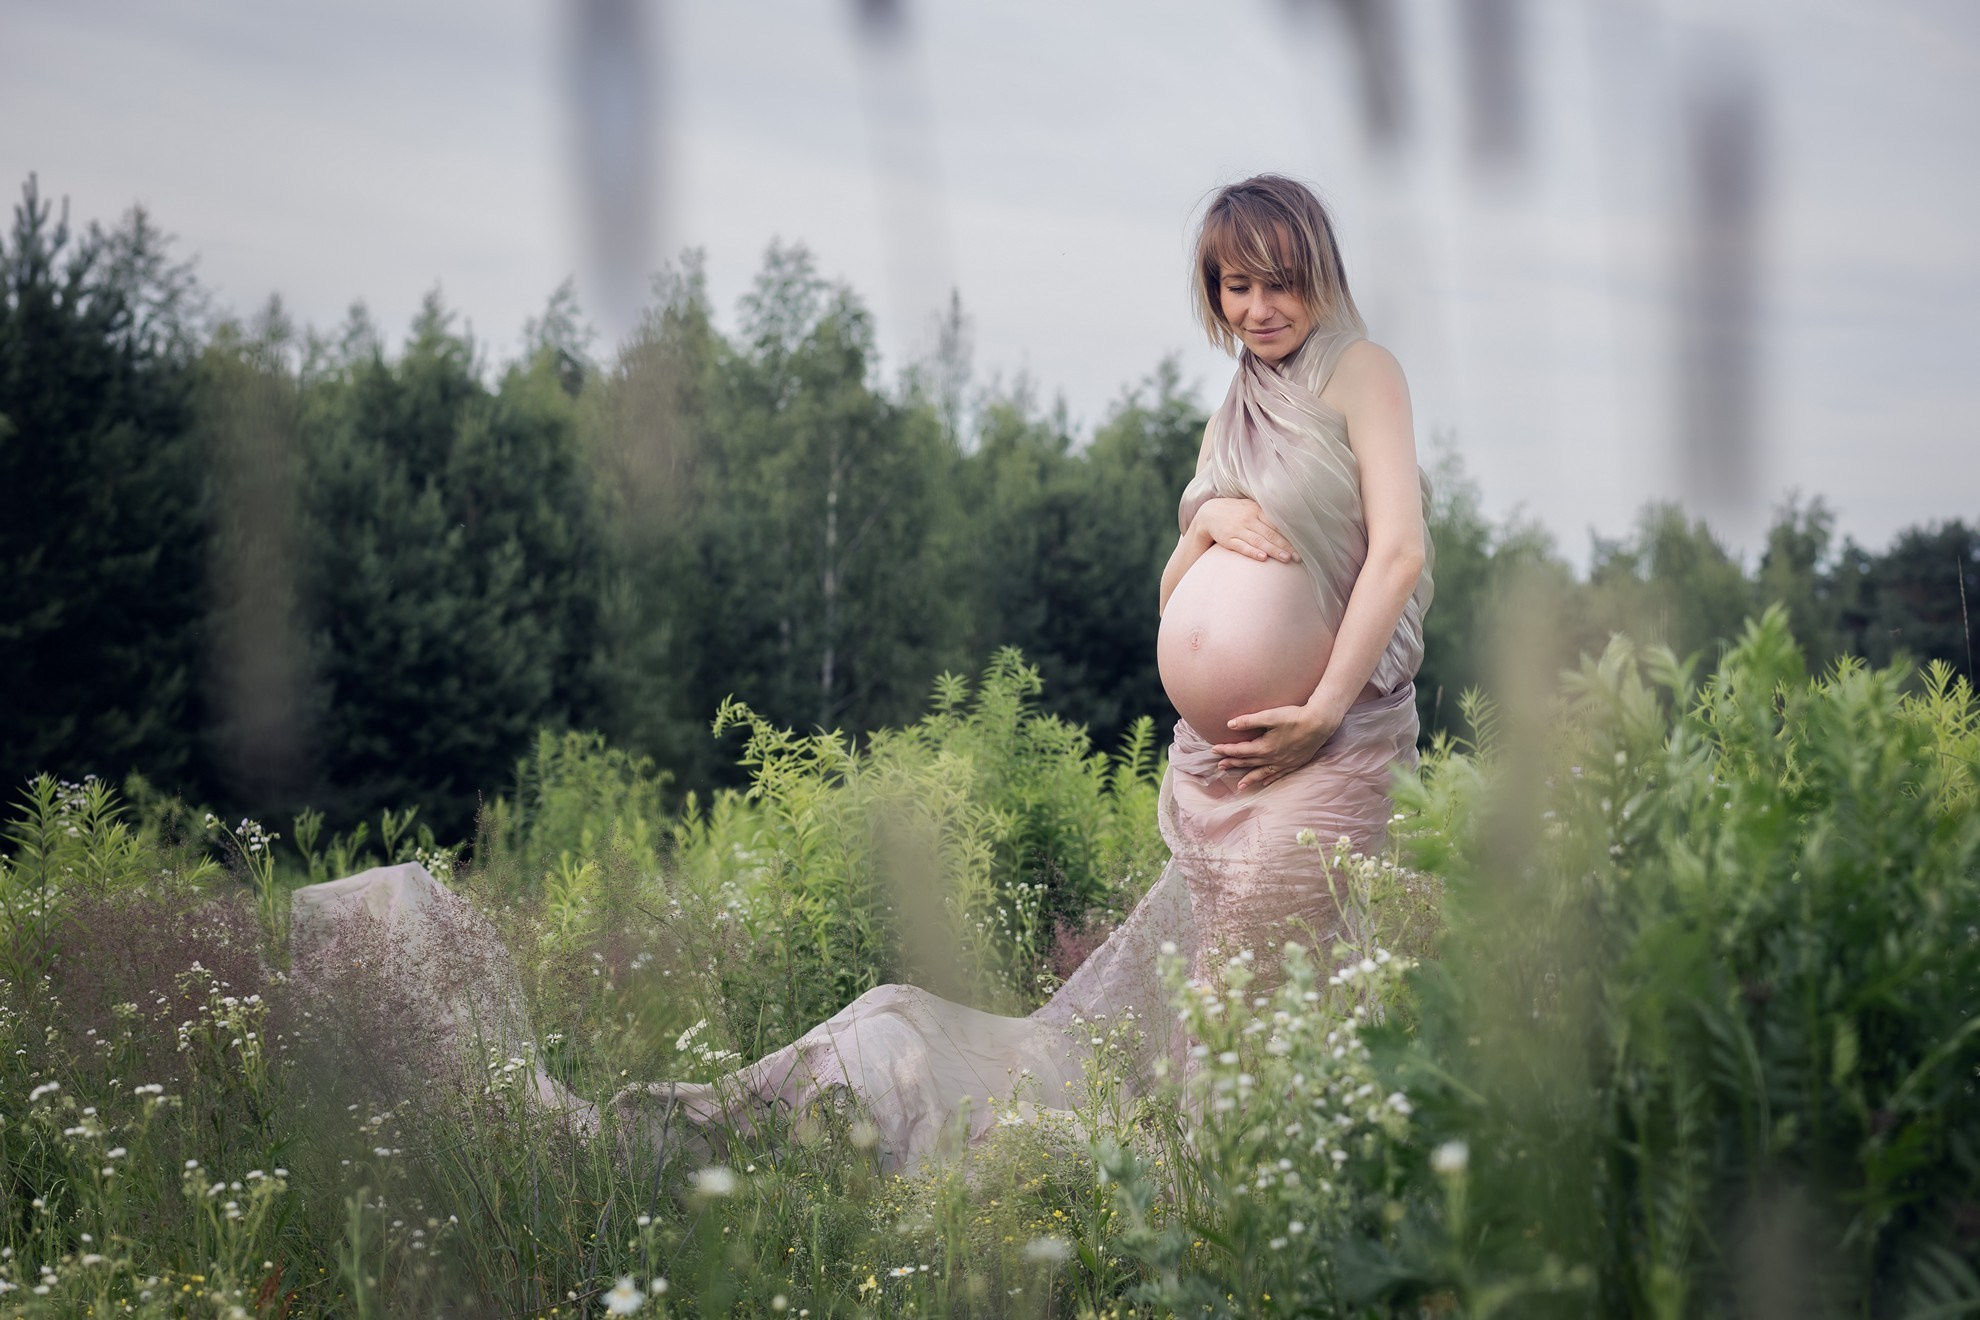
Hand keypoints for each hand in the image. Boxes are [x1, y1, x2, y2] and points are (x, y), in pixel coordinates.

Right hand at [1193, 497, 1299, 563]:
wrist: (1209, 513)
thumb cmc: (1236, 512)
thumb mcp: (1251, 507)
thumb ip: (1268, 516)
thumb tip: (1291, 524)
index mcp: (1257, 510)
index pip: (1276, 524)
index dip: (1289, 535)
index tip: (1302, 546)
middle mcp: (1248, 519)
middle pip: (1270, 534)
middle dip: (1285, 545)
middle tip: (1298, 557)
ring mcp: (1238, 529)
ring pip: (1258, 541)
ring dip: (1273, 550)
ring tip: (1286, 559)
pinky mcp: (1228, 539)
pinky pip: (1242, 547)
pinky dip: (1252, 552)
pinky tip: (1262, 558)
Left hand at [1212, 704, 1339, 790]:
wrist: (1320, 723)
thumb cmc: (1295, 717)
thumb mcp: (1269, 716)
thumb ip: (1248, 721)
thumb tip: (1229, 724)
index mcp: (1264, 747)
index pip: (1240, 750)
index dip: (1226, 750)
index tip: (1214, 750)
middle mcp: (1272, 758)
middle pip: (1249, 763)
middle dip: (1233, 764)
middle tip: (1220, 767)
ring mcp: (1284, 762)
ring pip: (1262, 773)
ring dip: (1249, 778)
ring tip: (1239, 786)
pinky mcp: (1295, 762)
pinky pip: (1278, 774)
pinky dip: (1269, 778)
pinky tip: (1264, 782)